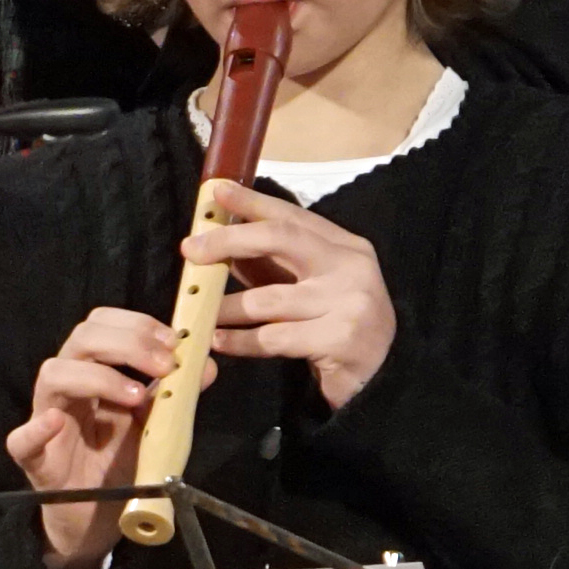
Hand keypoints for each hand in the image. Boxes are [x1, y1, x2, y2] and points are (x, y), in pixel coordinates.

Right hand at [7, 304, 178, 568]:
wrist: (98, 517)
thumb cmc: (118, 463)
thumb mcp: (153, 425)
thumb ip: (173, 395)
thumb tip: (205, 365)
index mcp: (93, 372)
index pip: (102, 326)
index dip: (135, 324)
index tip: (172, 340)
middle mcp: (68, 387)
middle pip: (81, 340)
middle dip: (126, 343)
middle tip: (163, 363)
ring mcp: (47, 419)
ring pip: (54, 375)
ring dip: (97, 377)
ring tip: (136, 395)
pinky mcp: (35, 459)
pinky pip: (22, 441)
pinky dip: (36, 429)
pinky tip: (56, 422)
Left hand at [198, 185, 397, 407]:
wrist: (379, 377)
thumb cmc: (335, 327)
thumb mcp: (311, 288)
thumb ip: (274, 266)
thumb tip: (221, 244)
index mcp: (346, 247)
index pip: (293, 217)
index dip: (252, 202)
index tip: (217, 191)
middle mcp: (352, 267)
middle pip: (281, 239)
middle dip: (230, 240)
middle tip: (190, 249)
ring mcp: (350, 302)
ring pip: (270, 299)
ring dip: (226, 306)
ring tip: (197, 311)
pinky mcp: (340, 339)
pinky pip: (275, 338)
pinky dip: (240, 341)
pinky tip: (219, 341)